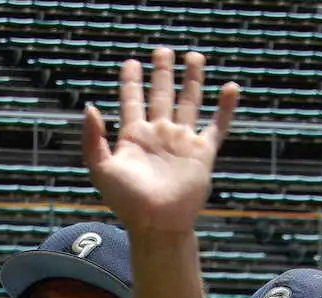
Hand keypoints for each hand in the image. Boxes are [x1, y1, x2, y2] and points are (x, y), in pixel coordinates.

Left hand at [82, 47, 237, 233]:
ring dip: (192, 80)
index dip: (131, 81)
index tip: (131, 62)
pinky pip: (217, 126)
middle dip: (162, 73)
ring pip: (189, 102)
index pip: (132, 101)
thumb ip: (93, 139)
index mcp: (134, 137)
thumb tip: (90, 107)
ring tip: (194, 56)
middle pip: (161, 95)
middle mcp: (159, 135)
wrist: (157, 224)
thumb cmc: (127, 202)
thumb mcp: (101, 169)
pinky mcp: (203, 153)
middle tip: (162, 51)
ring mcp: (182, 142)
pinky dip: (225, 108)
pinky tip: (231, 87)